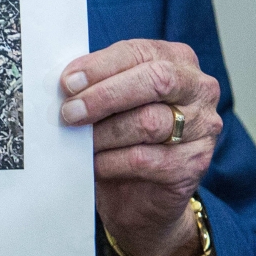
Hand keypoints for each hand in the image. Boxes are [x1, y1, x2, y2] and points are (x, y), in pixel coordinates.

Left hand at [60, 39, 221, 255]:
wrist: (138, 204)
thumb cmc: (113, 144)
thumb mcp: (103, 108)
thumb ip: (90, 87)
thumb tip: (51, 77)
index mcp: (173, 61)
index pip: (139, 52)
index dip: (99, 66)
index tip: (64, 80)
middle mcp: (197, 90)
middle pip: (155, 80)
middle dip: (103, 95)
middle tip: (66, 110)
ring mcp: (203, 130)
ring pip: (152, 122)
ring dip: (104, 133)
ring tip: (75, 140)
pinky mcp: (195, 167)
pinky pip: (152, 162)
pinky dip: (116, 164)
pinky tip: (94, 168)